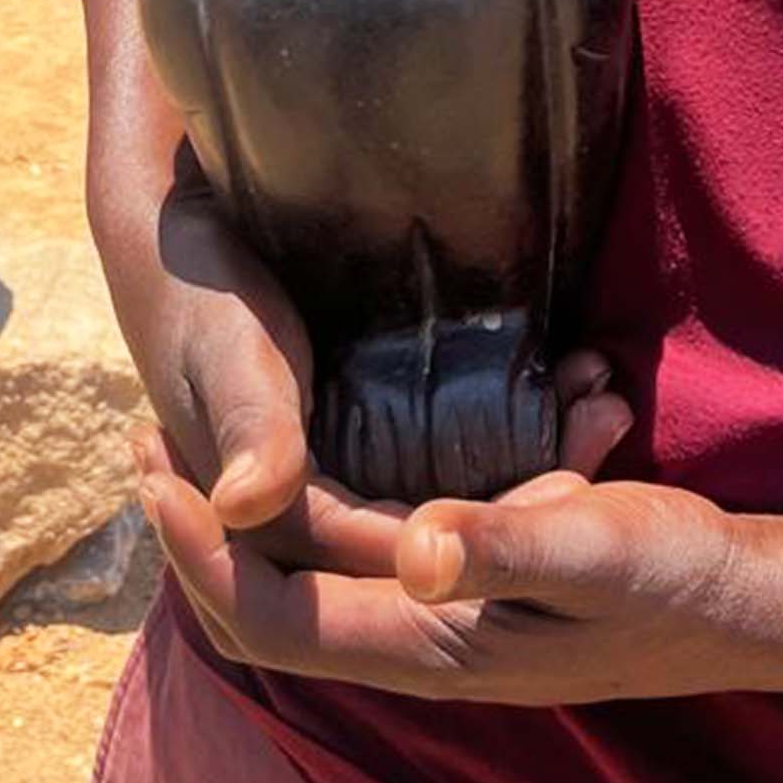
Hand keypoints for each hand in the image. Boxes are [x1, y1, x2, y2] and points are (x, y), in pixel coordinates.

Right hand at [104, 156, 632, 574]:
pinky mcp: (355, 436)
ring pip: (447, 495)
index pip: (390, 550)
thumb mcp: (228, 353)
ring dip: (527, 458)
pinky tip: (568, 383)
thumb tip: (249, 504)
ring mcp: (338, 475)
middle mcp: (314, 514)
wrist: (178, 232)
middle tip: (604, 429)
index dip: (476, 532)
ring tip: (604, 402)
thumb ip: (251, 426)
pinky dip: (503, 428)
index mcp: (276, 519)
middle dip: (524, 497)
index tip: (566, 496)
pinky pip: (438, 453)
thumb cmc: (199, 291)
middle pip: (432, 536)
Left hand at [141, 460, 782, 703]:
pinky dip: (316, 502)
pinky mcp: (464, 581)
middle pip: (269, 610)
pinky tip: (309, 440)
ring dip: (248, 514)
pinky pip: (360, 552)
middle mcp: (417, 640)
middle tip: (148, 441)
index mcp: (430, 644)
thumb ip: (509, 544)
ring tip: (200, 431)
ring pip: (308, 577)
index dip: (204, 555)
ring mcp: (440, 614)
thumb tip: (416, 547)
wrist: (746, 603)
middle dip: (199, 535)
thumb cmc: (675, 577)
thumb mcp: (598, 543)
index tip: (156, 475)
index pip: (275, 619)